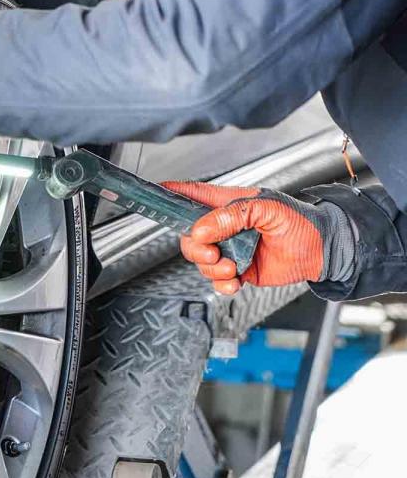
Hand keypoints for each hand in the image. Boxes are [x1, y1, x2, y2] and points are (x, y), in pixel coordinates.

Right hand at [162, 181, 345, 294]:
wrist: (322, 252)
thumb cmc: (300, 222)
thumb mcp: (267, 208)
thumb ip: (232, 214)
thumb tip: (202, 228)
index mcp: (230, 203)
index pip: (194, 194)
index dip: (173, 193)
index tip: (156, 192)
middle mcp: (226, 226)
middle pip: (190, 235)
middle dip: (195, 247)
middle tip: (212, 253)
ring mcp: (231, 249)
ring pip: (201, 260)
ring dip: (212, 268)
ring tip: (232, 268)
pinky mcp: (239, 270)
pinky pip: (217, 281)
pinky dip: (222, 285)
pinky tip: (235, 282)